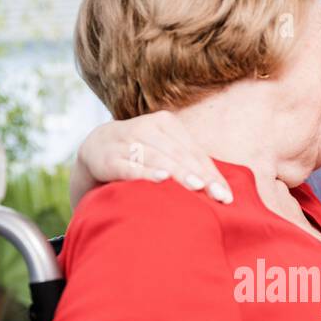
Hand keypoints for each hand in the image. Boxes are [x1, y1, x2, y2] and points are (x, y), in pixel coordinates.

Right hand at [72, 110, 232, 202]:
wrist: (95, 147)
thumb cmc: (140, 154)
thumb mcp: (164, 152)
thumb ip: (188, 166)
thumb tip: (222, 191)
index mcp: (166, 124)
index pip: (194, 152)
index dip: (211, 174)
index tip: (226, 197)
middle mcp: (146, 128)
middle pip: (179, 155)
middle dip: (200, 176)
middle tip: (217, 196)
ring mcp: (126, 140)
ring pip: (157, 159)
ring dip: (178, 173)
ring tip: (196, 187)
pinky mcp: (108, 157)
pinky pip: (129, 166)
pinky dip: (146, 173)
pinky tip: (161, 180)